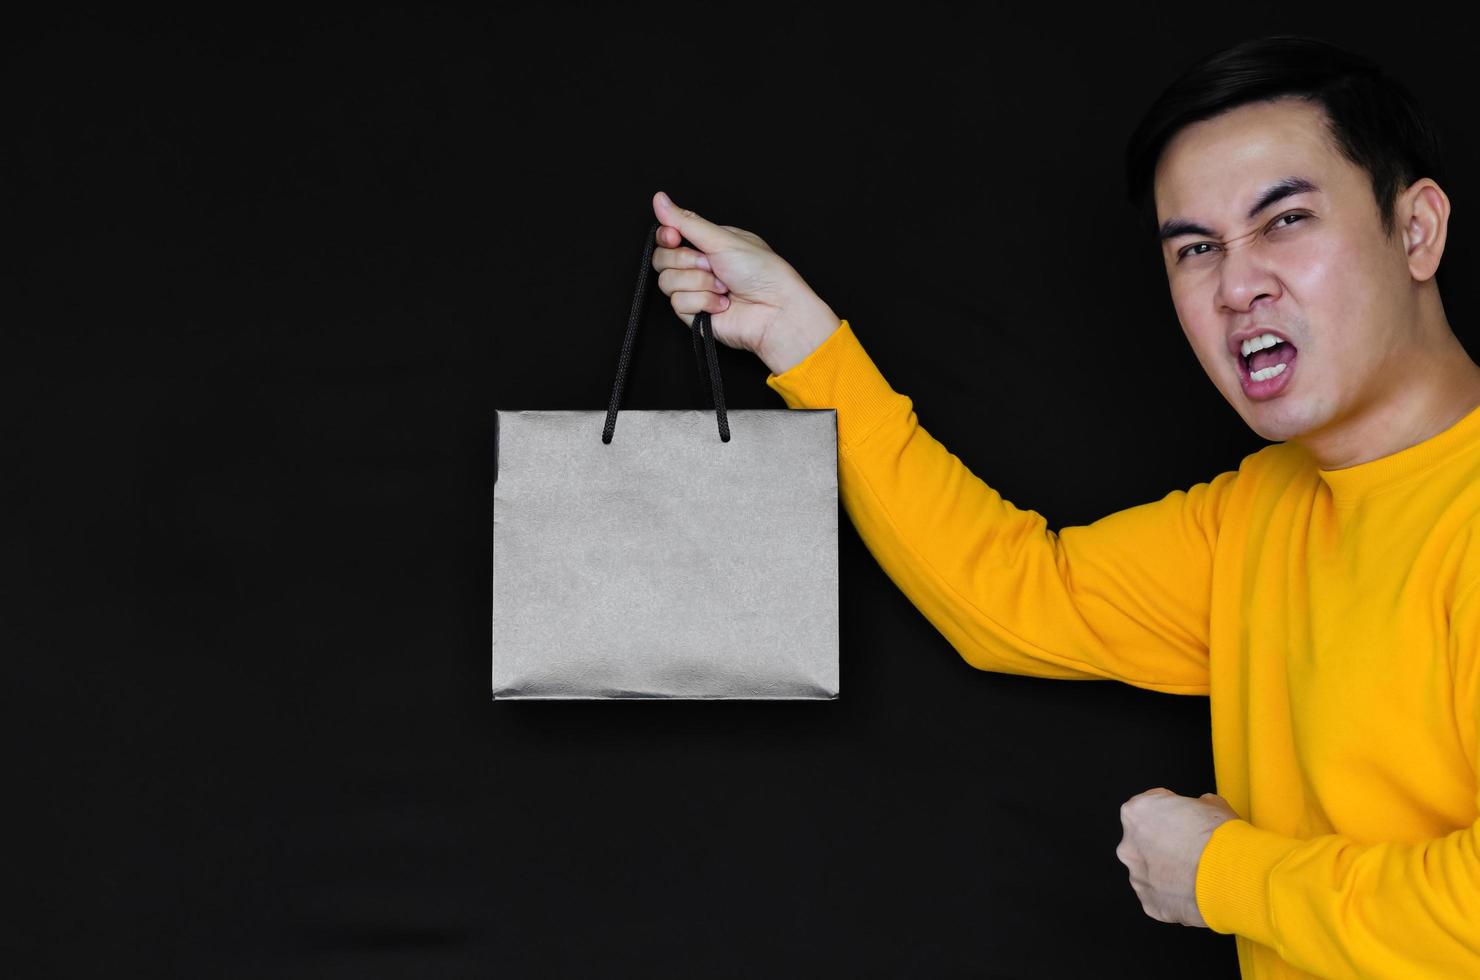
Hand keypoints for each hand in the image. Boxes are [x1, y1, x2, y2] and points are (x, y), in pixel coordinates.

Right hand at [650, 190, 839, 373]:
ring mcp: (696, 291)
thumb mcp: (722, 239)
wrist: (775, 310)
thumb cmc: (761, 272)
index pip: (669, 236)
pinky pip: (678, 303)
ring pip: (667, 282)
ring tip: (723, 286)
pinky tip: (723, 304)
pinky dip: (703, 302)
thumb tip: (659, 199)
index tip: (674, 237)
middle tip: (711, 265)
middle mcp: (700, 266)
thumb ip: (686, 222)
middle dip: (687, 261)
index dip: (667, 236)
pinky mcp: (695, 314)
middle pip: (662, 259)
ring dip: (699, 282)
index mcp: (708, 244)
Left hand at [1116, 787, 1240, 927]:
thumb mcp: (1212, 804)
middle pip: (1145, 841)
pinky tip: (1196, 891)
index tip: (1186, 819)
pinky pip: (1161, 898)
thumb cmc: (1219, 838)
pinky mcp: (1150, 904)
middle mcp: (1129, 845)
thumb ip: (1196, 805)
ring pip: (1150, 872)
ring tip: (1197, 873)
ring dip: (1168, 872)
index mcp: (1136, 813)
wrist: (1230, 875)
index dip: (1172, 812)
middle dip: (1165, 844)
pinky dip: (1175, 896)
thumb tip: (1202, 808)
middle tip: (1192, 849)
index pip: (1150, 807)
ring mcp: (1137, 878)